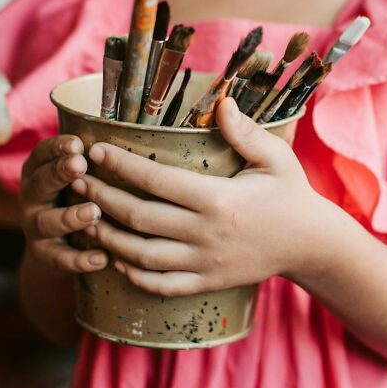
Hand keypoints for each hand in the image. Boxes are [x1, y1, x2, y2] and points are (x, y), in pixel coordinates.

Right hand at [19, 135, 107, 274]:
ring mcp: (34, 226)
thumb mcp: (79, 176)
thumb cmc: (77, 195)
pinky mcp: (44, 255)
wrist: (57, 244)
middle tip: (80, 165)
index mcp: (38, 171)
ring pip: (47, 222)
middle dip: (59, 173)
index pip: (42, 154)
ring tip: (93, 211)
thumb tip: (131, 148)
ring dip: (69, 216)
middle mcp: (31, 196)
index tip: (77, 143)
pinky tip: (102, 257)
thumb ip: (94, 162)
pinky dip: (79, 259)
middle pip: (41, 183)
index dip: (57, 148)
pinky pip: (59, 258)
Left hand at [71, 98, 331, 295]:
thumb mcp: (276, 158)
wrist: (310, 244)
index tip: (96, 151)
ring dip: (107, 237)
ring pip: (140, 255)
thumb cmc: (291, 195)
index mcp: (218, 199)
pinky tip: (116, 259)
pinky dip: (133, 275)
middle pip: (138, 218)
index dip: (120, 165)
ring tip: (85, 217)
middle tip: (76, 181)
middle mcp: (205, 234)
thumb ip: (246, 132)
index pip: (155, 181)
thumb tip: (222, 102)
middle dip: (100, 198)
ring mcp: (204, 263)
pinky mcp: (207, 283)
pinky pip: (161, 285)